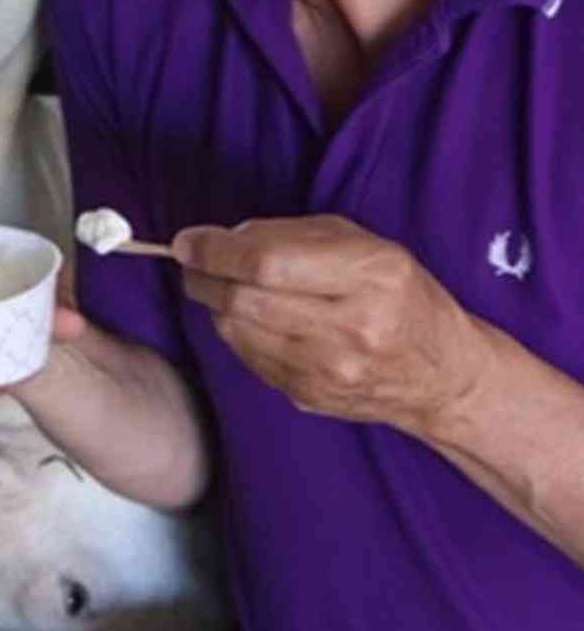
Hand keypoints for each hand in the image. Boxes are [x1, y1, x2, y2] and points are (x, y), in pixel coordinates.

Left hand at [172, 215, 485, 432]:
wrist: (441, 375)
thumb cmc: (398, 295)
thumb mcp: (363, 243)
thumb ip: (291, 234)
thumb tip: (222, 238)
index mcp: (371, 275)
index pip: (267, 262)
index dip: (216, 249)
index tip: (189, 240)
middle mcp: (351, 327)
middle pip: (243, 299)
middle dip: (203, 275)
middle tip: (193, 260)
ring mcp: (327, 370)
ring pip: (235, 330)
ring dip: (214, 301)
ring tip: (221, 283)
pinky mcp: (307, 396)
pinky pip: (246, 356)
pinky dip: (234, 329)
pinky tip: (248, 315)